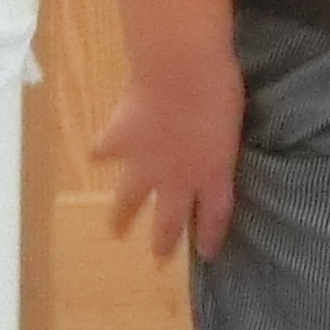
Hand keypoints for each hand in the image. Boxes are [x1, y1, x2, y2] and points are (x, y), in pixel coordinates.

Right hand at [100, 59, 245, 261]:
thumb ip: (221, 147)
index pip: (215, 216)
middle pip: (170, 221)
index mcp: (213, 173)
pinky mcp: (118, 142)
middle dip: (164, 242)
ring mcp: (143, 164)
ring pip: (129, 201)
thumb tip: (217, 149)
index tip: (206, 255)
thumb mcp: (233, 126)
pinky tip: (97, 154)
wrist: (181, 70)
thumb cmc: (220, 89)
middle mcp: (176, 179)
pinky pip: (105, 152)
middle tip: (159, 259)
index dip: (210, 237)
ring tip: (116, 230)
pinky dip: (102, 152)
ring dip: (122, 217)